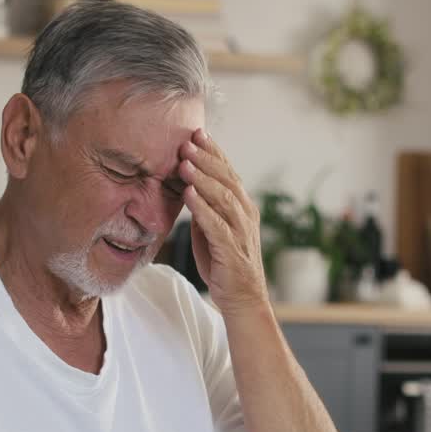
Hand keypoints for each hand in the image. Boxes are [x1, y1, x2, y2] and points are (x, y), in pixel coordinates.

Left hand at [178, 129, 268, 314]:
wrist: (243, 299)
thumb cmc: (224, 264)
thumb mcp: (212, 229)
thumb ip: (205, 208)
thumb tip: (189, 186)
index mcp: (243, 206)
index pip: (229, 172)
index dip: (214, 152)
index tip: (197, 133)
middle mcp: (246, 214)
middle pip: (227, 179)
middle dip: (207, 158)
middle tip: (187, 141)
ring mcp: (241, 231)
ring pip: (223, 197)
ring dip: (203, 178)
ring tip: (184, 163)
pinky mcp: (232, 249)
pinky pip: (216, 224)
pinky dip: (202, 207)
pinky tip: (189, 194)